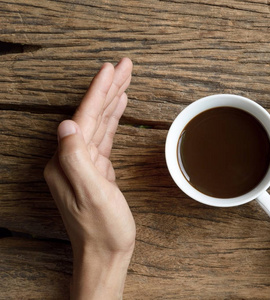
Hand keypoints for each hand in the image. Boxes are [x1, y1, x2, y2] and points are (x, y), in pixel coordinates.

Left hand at [44, 58, 134, 299]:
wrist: (106, 253)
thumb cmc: (102, 229)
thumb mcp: (91, 194)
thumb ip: (76, 159)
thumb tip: (66, 125)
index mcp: (67, 161)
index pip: (84, 117)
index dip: (99, 91)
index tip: (112, 68)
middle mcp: (72, 158)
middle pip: (93, 114)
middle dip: (109, 87)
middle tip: (125, 65)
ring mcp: (85, 164)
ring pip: (100, 122)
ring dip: (113, 99)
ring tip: (125, 79)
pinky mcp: (98, 170)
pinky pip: (105, 136)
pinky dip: (113, 118)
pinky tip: (119, 108)